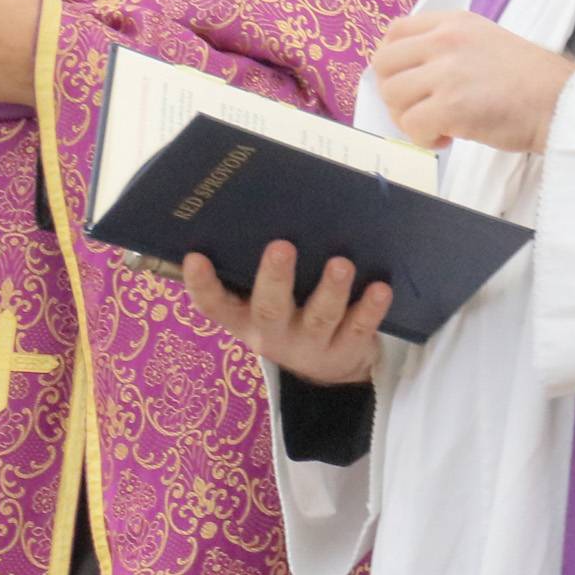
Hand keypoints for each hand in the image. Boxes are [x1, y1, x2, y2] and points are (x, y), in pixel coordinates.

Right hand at [181, 244, 389, 384]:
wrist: (330, 371)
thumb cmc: (291, 314)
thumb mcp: (266, 299)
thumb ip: (259, 266)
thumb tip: (265, 203)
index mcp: (244, 318)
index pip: (214, 305)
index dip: (202, 284)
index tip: (194, 257)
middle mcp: (272, 335)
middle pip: (269, 309)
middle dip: (275, 278)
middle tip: (281, 246)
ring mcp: (311, 346)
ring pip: (319, 318)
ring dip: (330, 290)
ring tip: (340, 264)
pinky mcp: (347, 350)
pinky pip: (360, 328)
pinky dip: (370, 308)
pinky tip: (380, 288)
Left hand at [371, 9, 574, 152]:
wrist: (560, 102)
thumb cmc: (531, 81)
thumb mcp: (486, 41)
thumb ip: (449, 47)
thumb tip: (413, 73)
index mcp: (453, 22)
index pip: (395, 32)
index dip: (392, 62)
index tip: (407, 82)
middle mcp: (446, 40)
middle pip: (384, 64)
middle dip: (395, 93)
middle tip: (420, 108)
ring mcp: (447, 72)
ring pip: (393, 96)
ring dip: (409, 118)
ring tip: (438, 124)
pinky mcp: (451, 106)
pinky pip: (412, 125)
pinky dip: (425, 139)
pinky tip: (448, 137)